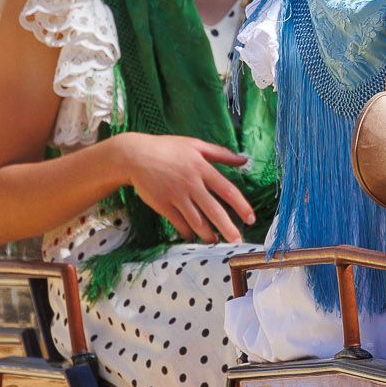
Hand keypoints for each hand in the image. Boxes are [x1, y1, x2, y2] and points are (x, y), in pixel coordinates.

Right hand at [117, 133, 254, 241]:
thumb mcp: (195, 145)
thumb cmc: (167, 148)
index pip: (227, 190)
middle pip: (214, 210)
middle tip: (237, 240)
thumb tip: (244, 160)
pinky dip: (187, 232)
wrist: (134, 156)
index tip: (251, 218)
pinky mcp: (163, 205)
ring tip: (216, 241)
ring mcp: (176, 196)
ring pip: (197, 221)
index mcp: (202, 168)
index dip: (241, 206)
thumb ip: (221, 153)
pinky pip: (179, 223)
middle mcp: (191, 184)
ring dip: (208, 234)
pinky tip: (193, 236)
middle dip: (228, 228)